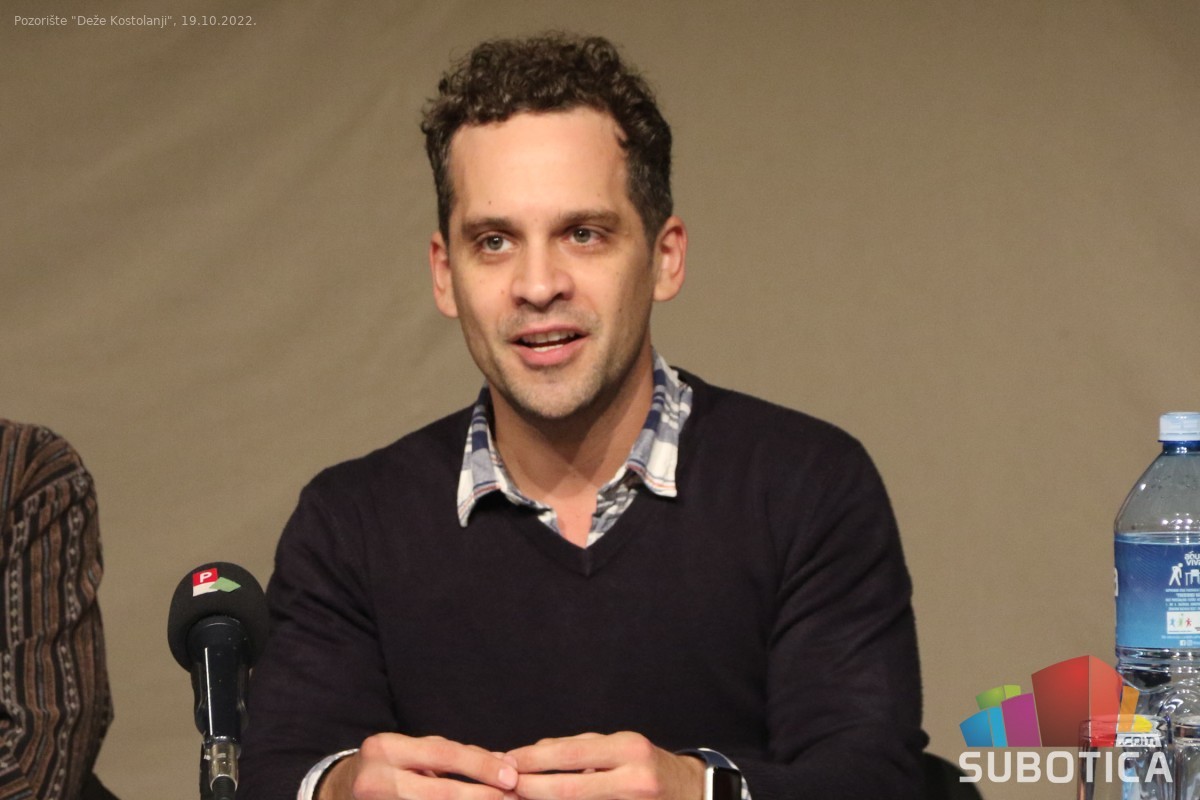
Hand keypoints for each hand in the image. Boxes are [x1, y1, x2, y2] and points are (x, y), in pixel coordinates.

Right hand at [319, 733, 519, 799]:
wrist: (343, 790)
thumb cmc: (391, 767)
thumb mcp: (416, 752)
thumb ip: (455, 755)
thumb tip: (502, 764)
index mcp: (386, 748)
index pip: (443, 754)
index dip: (480, 766)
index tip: (511, 776)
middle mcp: (376, 777)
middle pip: (440, 791)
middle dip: (481, 796)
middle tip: (513, 797)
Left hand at [506, 732, 703, 799]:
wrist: (693, 794)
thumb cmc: (649, 766)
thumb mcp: (620, 746)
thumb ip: (579, 748)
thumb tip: (534, 752)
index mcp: (627, 749)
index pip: (569, 755)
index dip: (533, 760)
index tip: (505, 762)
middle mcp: (633, 778)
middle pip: (568, 789)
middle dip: (530, 790)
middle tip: (502, 788)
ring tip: (517, 799)